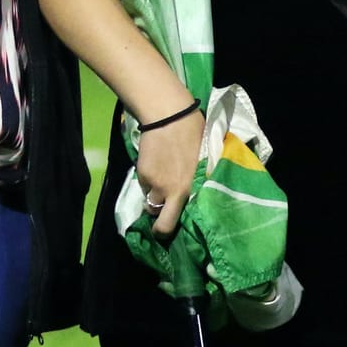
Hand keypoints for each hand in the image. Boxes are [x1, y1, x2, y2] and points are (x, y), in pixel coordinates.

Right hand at [135, 105, 205, 239]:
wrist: (169, 116)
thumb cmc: (195, 134)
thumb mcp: (204, 162)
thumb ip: (199, 182)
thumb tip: (198, 193)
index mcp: (189, 190)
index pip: (174, 224)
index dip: (171, 230)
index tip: (174, 227)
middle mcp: (170, 192)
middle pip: (161, 224)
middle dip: (160, 228)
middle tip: (161, 221)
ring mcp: (154, 184)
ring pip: (151, 201)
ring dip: (156, 197)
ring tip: (163, 181)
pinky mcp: (142, 173)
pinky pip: (144, 185)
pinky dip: (149, 180)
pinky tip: (156, 165)